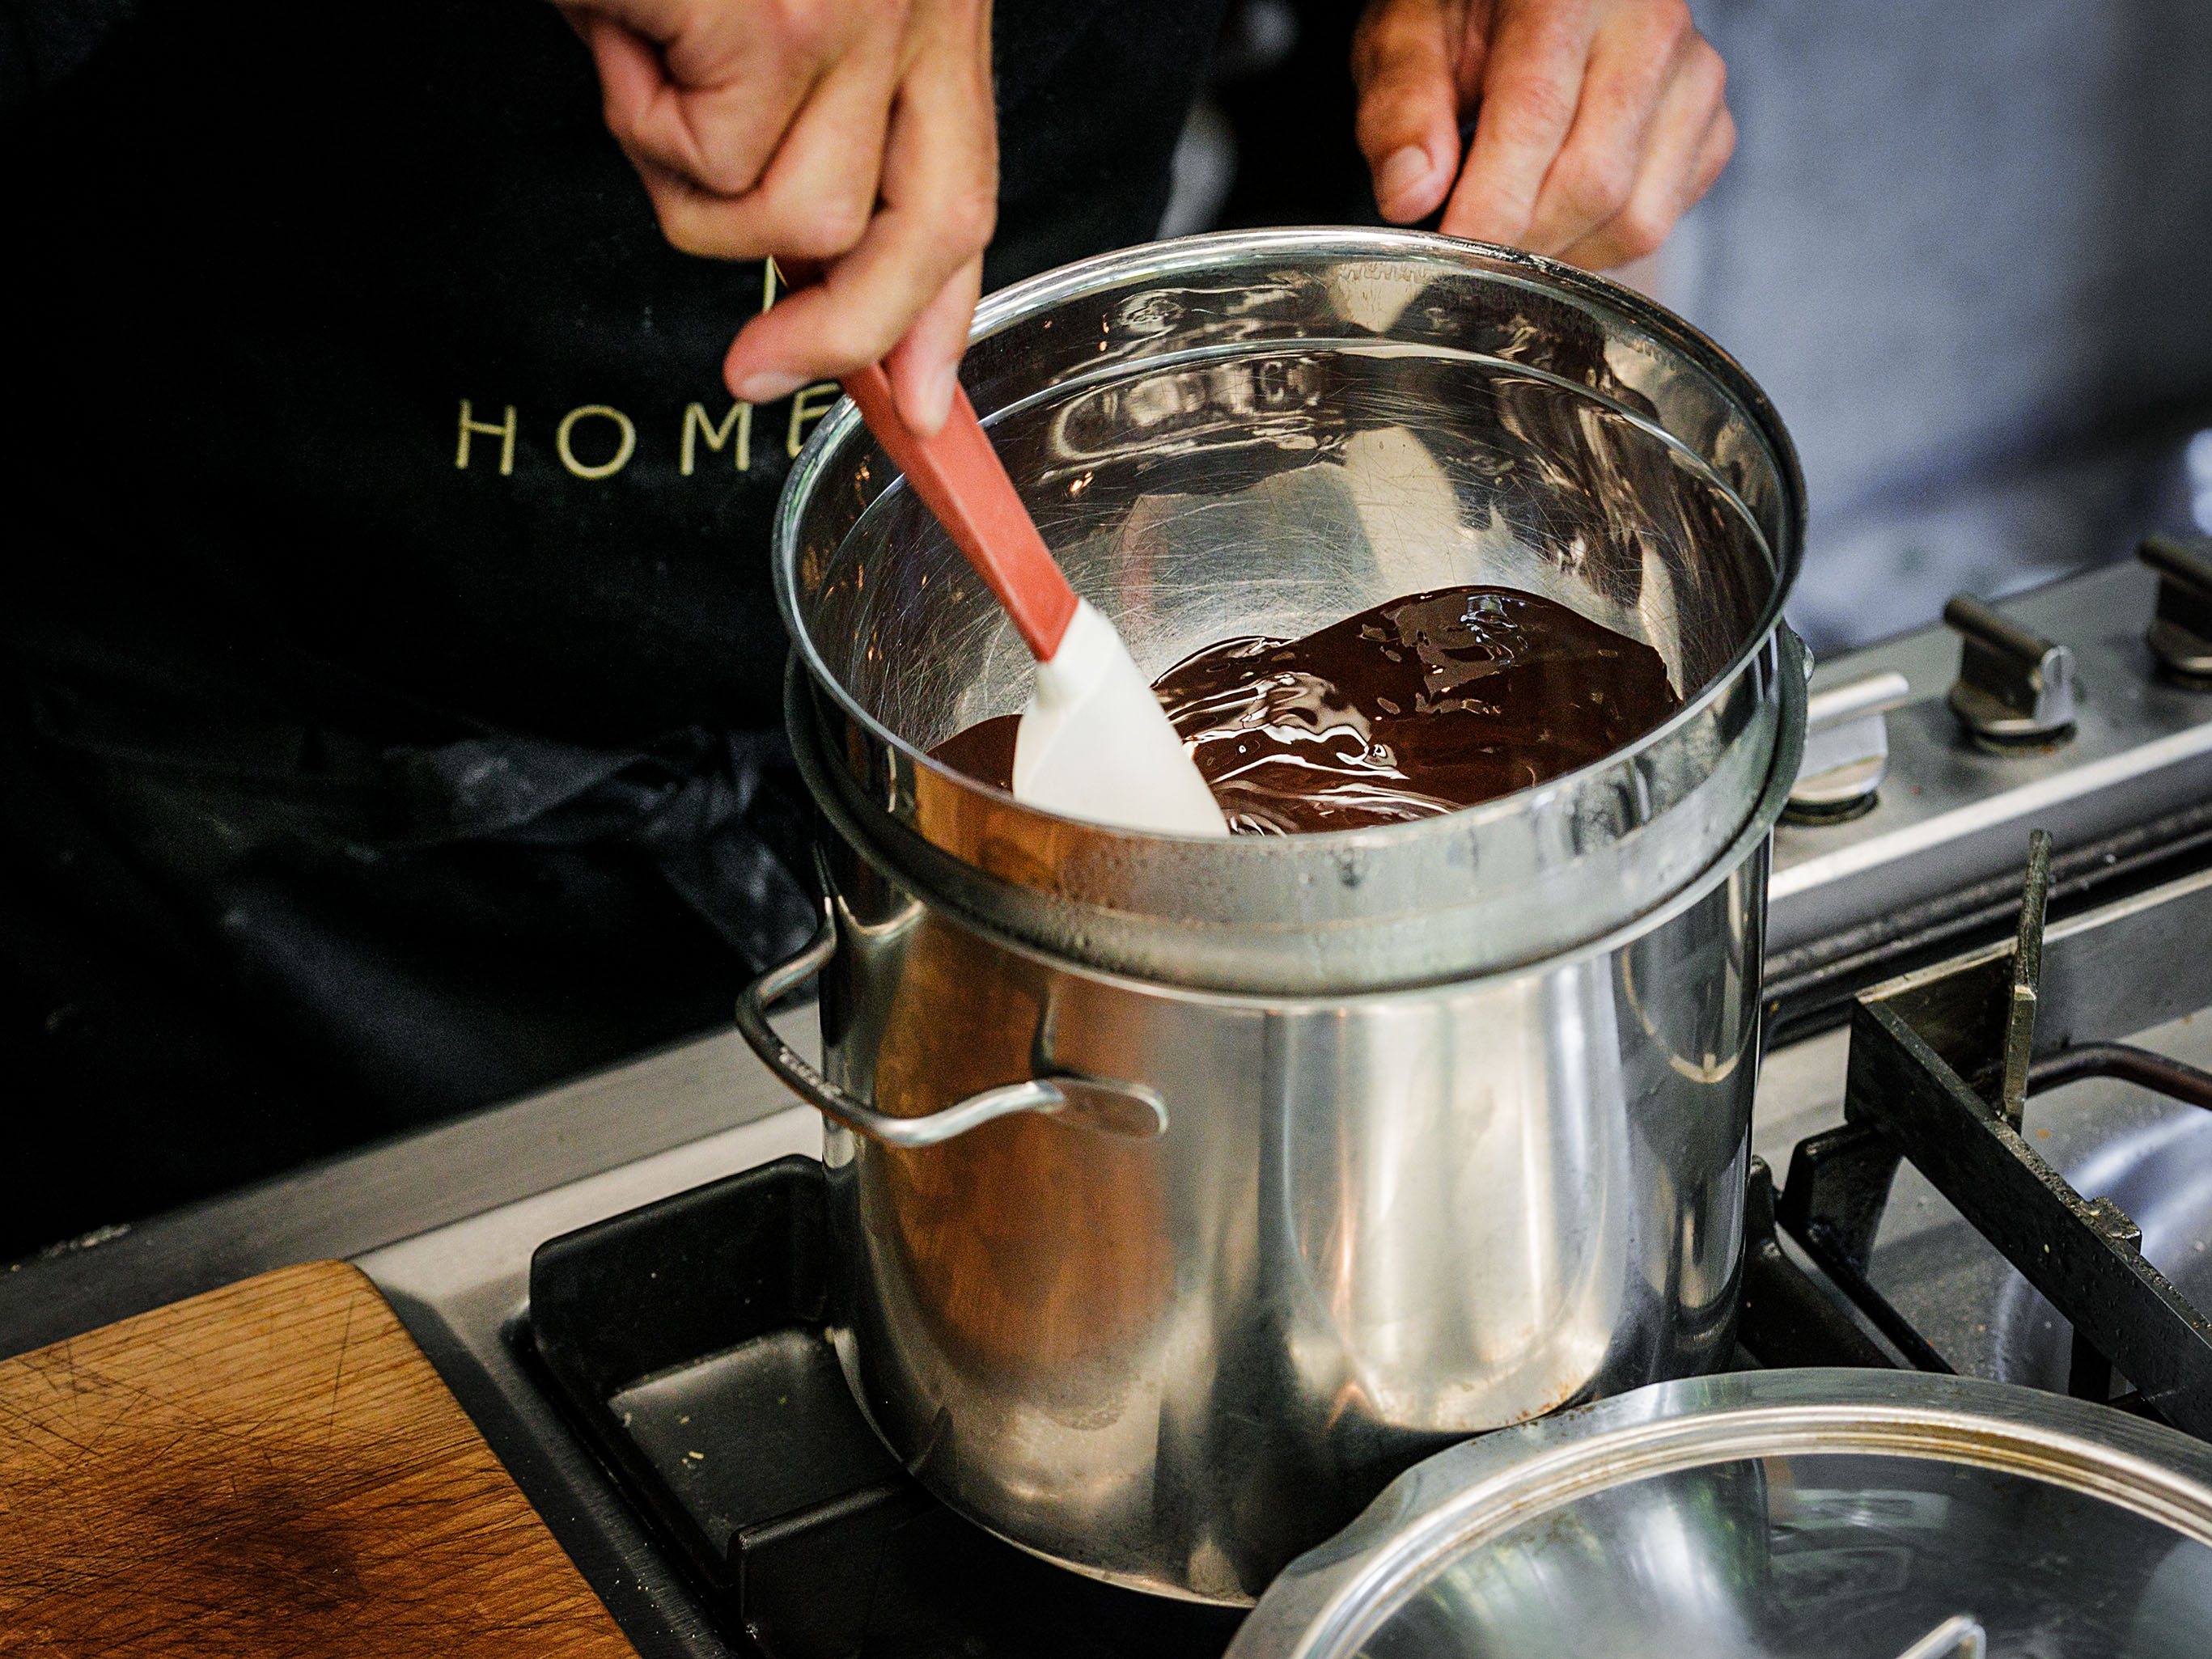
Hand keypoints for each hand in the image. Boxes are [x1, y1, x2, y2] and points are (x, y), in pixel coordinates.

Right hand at [561, 0, 997, 432]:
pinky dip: (641, 123)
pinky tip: (620, 33)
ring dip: (692, 185)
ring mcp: (862, 10)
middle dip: (846, 332)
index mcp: (926, 2)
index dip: (943, 311)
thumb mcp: (746, 12)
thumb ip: (791, 118)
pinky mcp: (782, 21)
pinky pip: (716, 167)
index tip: (923, 403)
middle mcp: (920, 3)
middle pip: (932, 230)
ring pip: (802, 216)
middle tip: (757, 374)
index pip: (964, 187)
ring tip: (643, 67)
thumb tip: (801, 267)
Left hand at [1352, 0, 1732, 270]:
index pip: (1536, 117)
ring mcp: (1695, 78)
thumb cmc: (1469, 12)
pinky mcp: (1712, 127)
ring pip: (1636, 219)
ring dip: (1561, 253)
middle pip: (1594, 183)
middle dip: (1521, 240)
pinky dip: (1599, 244)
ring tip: (1509, 227)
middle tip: (1466, 249)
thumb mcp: (1407, 35)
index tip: (1447, 259)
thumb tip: (1410, 195)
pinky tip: (1557, 213)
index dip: (1490, 208)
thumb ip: (1402, 107)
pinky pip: (1660, 222)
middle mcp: (1650, 25)